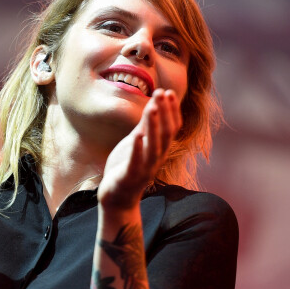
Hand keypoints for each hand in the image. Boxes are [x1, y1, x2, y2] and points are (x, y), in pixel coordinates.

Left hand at [98, 88, 181, 209]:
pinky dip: (137, 149)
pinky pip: (136, 162)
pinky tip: (136, 136)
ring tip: (152, 107)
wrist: (117, 197)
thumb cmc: (127, 166)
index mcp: (159, 149)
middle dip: (164, 112)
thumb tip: (155, 103)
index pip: (171, 127)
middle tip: (161, 92)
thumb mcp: (137, 141)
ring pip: (154, 146)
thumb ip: (145, 125)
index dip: (172, 110)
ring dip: (153, 126)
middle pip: (165, 134)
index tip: (168, 91)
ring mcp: (145, 168)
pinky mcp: (131, 176)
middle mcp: (157, 158)